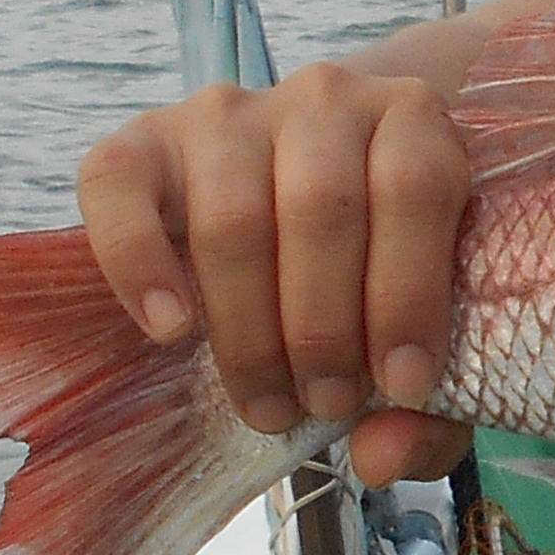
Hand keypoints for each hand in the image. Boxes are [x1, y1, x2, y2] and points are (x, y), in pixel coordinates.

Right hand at [75, 64, 477, 486]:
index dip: (409, 293)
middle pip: (320, 208)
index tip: (405, 386)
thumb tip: (379, 459)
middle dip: (323, 328)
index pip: (414, 186)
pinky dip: (138, 263)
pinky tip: (170, 330)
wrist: (313, 179)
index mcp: (411, 116)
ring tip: (268, 402)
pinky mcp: (147, 138)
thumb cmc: (384, 263)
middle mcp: (323, 96)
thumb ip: (433, 403)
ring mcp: (230, 112)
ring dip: (249, 329)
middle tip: (324, 404)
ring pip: (231, 216)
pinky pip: (121, 187)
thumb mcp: (432, 321)